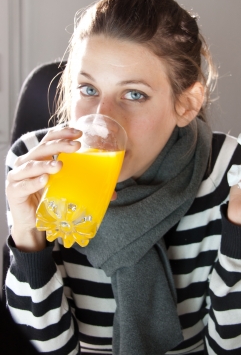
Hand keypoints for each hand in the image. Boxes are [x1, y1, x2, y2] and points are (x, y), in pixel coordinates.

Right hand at [5, 127, 81, 250]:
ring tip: (59, 165)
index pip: (50, 138)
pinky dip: (34, 182)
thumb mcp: (67, 188)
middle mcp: (27, 162)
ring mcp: (18, 176)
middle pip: (42, 148)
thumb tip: (113, 193)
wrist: (33, 222)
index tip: (79, 132)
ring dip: (45, 163)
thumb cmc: (50, 199)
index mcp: (41, 157)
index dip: (62, 133)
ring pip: (31, 165)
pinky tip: (45, 180)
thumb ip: (85, 186)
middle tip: (76, 147)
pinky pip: (23, 185)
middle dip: (60, 145)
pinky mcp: (14, 191)